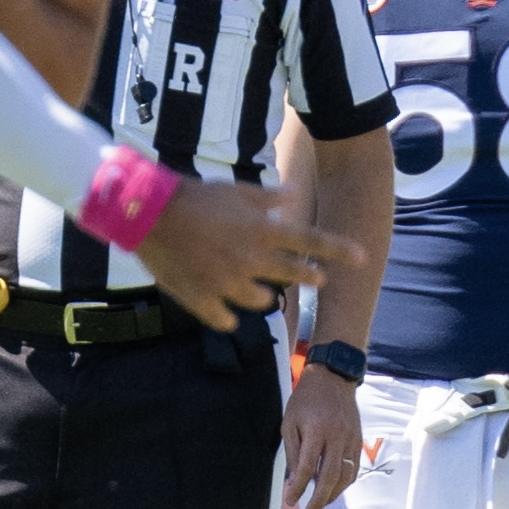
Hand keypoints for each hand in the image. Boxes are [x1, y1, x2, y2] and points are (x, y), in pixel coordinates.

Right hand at [132, 178, 361, 331]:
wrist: (146, 213)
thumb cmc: (192, 196)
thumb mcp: (233, 190)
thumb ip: (267, 198)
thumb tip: (294, 194)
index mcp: (259, 230)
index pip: (310, 241)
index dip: (338, 250)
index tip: (362, 258)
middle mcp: (250, 259)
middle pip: (292, 274)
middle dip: (308, 276)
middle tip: (315, 277)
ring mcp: (227, 282)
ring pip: (260, 300)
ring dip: (261, 293)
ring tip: (256, 288)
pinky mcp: (203, 298)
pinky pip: (225, 318)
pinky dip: (226, 314)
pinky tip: (224, 310)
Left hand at [280, 364, 363, 508]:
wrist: (332, 379)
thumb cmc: (305, 400)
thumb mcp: (289, 421)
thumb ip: (292, 450)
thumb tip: (295, 478)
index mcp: (315, 431)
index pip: (306, 467)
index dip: (298, 487)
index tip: (291, 500)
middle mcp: (336, 437)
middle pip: (330, 477)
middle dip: (319, 500)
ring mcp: (351, 439)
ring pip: (345, 475)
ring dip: (333, 494)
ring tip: (320, 504)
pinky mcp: (359, 441)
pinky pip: (354, 468)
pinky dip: (344, 483)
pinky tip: (334, 489)